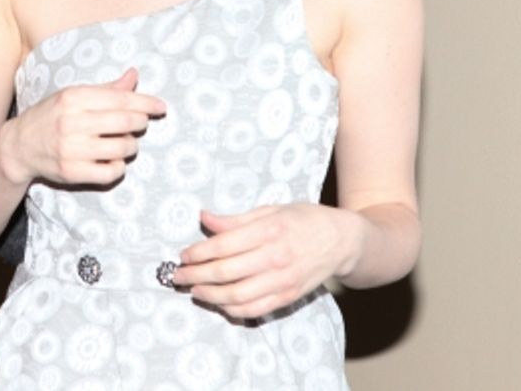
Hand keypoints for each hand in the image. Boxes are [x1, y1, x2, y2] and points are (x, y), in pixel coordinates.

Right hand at [0, 69, 166, 186]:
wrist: (19, 145)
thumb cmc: (51, 116)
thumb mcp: (73, 96)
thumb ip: (106, 89)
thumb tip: (134, 75)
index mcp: (73, 98)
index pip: (120, 99)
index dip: (146, 103)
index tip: (161, 107)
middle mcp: (72, 122)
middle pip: (126, 122)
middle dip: (140, 123)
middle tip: (139, 124)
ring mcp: (71, 149)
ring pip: (123, 147)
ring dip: (131, 145)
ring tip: (123, 142)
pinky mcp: (72, 172)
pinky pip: (112, 171)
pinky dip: (118, 166)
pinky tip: (111, 159)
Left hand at [172, 205, 360, 319]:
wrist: (342, 241)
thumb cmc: (303, 220)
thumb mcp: (270, 210)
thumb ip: (235, 219)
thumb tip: (204, 218)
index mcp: (268, 231)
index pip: (222, 245)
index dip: (197, 252)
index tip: (183, 255)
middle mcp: (275, 257)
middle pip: (225, 272)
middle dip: (195, 275)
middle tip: (178, 276)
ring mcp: (283, 280)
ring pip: (237, 296)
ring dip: (210, 295)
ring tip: (195, 290)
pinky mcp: (289, 296)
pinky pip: (255, 309)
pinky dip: (233, 310)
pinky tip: (219, 303)